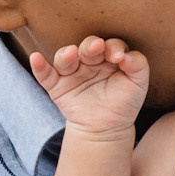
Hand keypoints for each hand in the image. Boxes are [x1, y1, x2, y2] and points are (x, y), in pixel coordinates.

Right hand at [29, 37, 148, 136]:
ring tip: (71, 54)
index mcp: (108, 57)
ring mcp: (71, 73)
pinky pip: (45, 75)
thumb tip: (126, 55)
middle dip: (91, 46)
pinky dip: (39, 67)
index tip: (119, 58)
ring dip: (67, 54)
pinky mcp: (57, 86)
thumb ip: (138, 65)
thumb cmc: (124, 102)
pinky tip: (36, 58)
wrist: (107, 129)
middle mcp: (88, 61)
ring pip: (65, 57)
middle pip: (86, 47)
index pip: (110, 45)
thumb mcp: (138, 83)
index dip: (113, 48)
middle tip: (96, 48)